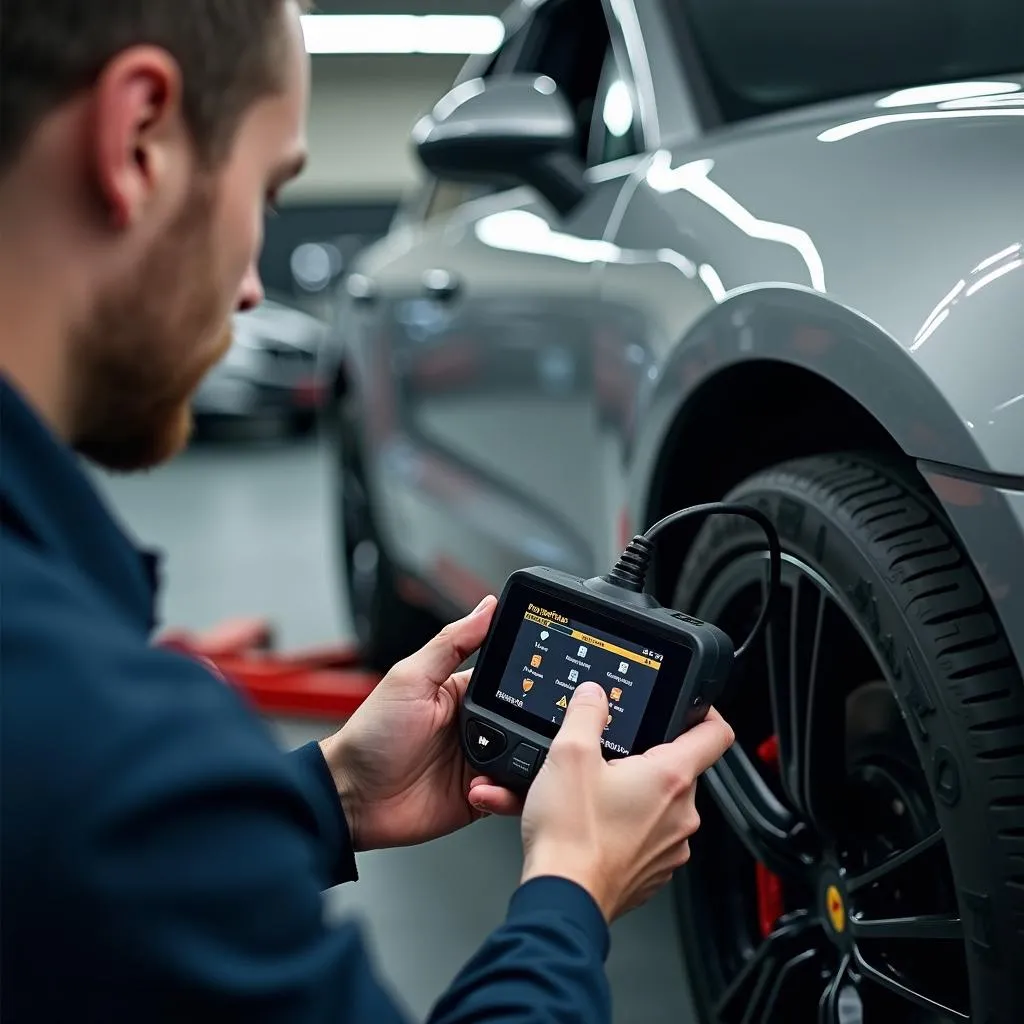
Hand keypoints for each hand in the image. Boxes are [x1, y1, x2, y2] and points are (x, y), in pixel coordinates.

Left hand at [319, 596, 522, 851]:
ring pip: (528, 761)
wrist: (352, 796)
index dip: (533, 678)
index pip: (513, 678)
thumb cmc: (371, 734)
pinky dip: (506, 796)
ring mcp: (481, 763)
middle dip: (537, 728)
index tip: (552, 677)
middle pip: (528, 722)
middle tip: (527, 732)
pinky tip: (479, 790)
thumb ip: (451, 642)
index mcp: (465, 693)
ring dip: (522, 764)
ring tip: (494, 766)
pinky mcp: (480, 798)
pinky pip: (511, 797)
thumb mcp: (410, 678)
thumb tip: (486, 606)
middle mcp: (479, 727)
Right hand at [485, 681, 733, 922]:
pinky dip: (625, 827)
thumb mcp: (569, 754)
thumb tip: (594, 695)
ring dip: (632, 794)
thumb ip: (586, 714)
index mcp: (671, 777)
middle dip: (645, 759)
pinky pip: (648, 836)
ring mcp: (671, 847)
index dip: (705, 712)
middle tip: (608, 759)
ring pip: (660, 804)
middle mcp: (682, 814)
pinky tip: (593, 824)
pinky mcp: (654, 871)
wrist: (562, 897)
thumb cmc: (571, 835)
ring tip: (592, 796)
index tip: (690, 708)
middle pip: (678, 768)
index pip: (716, 733)